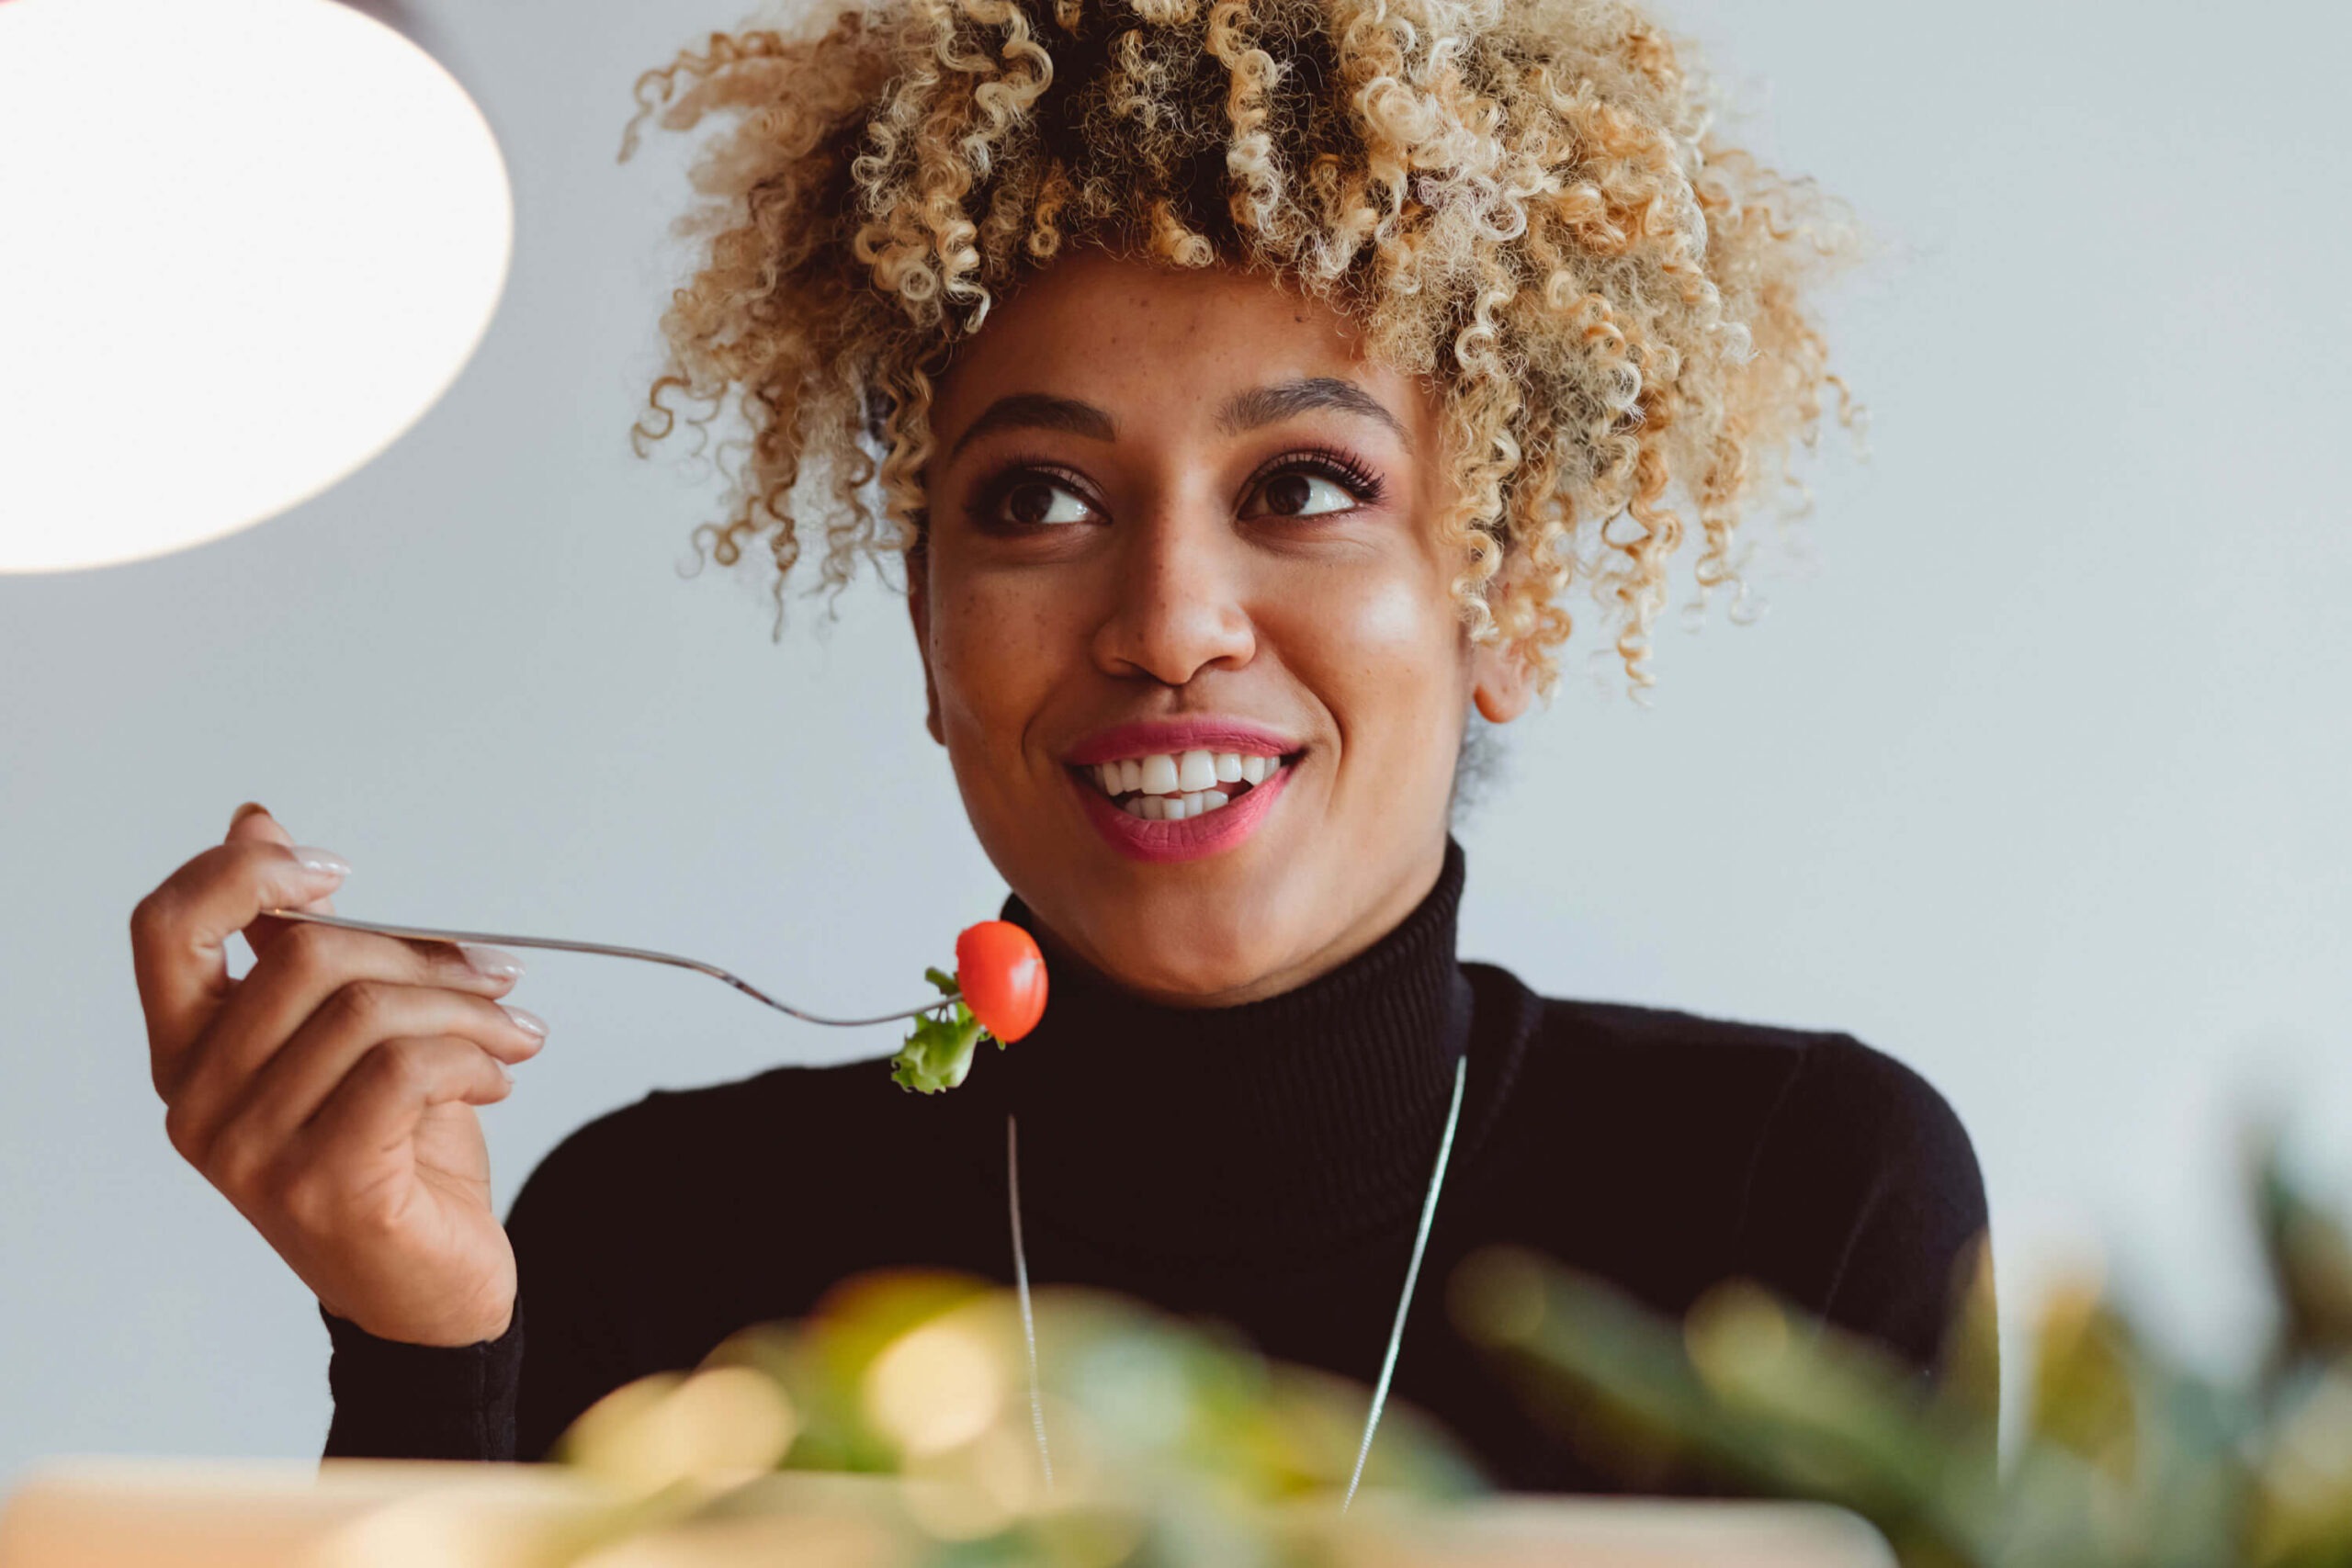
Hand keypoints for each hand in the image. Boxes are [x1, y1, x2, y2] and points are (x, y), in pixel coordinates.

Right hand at [131, 804, 546, 1345]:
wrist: (435, 1290)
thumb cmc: (394, 1152)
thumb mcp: (347, 1033)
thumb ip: (296, 941)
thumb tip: (255, 822)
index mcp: (189, 1053)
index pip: (167, 928)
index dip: (244, 873)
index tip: (336, 871)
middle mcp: (200, 1104)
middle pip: (306, 957)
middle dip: (423, 953)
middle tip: (495, 977)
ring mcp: (252, 1155)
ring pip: (370, 1012)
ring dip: (469, 1011)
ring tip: (515, 1035)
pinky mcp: (322, 1189)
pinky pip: (406, 1072)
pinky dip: (474, 1058)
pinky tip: (499, 1078)